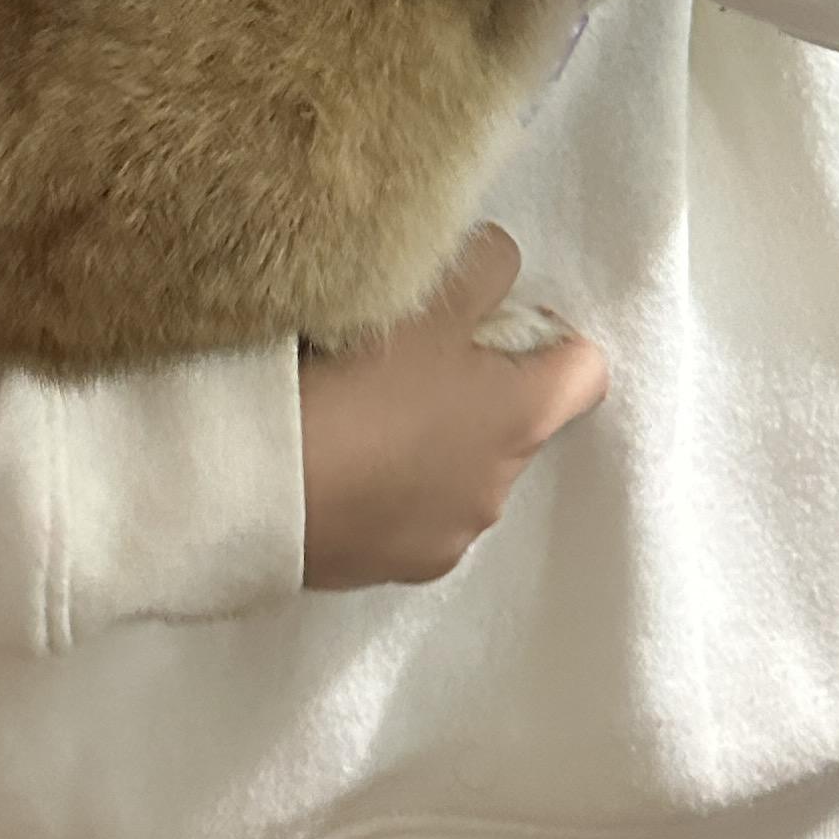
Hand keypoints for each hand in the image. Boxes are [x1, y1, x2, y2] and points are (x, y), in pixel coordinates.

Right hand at [298, 229, 609, 591]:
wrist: (252, 487)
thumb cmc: (353, 381)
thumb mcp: (424, 298)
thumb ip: (483, 270)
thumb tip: (504, 268)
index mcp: (520, 417)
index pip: (586, 371)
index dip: (550, 339)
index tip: (495, 320)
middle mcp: (501, 488)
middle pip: (515, 421)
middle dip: (476, 388)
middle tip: (408, 357)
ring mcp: (448, 537)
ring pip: (461, 470)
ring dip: (431, 441)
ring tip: (360, 410)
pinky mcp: (393, 569)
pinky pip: (412, 513)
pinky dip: (391, 487)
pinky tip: (338, 461)